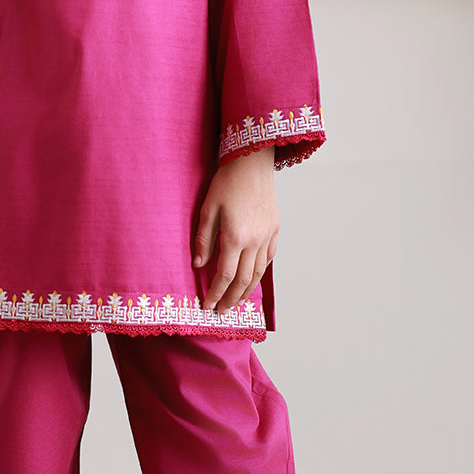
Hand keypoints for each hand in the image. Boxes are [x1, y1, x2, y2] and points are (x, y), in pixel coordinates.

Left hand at [193, 148, 278, 312]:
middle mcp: (254, 240)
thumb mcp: (208, 208)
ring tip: (236, 302)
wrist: (252, 162)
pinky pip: (268, 258)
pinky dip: (259, 272)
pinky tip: (252, 278)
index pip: (225, 275)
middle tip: (221, 311)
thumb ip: (203, 239)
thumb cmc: (227, 182)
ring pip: (258, 272)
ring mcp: (267, 235)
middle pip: (243, 280)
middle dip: (231, 299)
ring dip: (247, 291)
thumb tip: (198, 265)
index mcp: (235, 236)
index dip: (215, 293)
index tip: (207, 305)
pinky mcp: (275, 229)